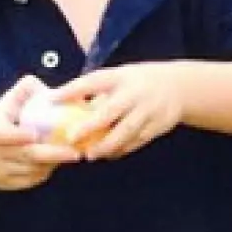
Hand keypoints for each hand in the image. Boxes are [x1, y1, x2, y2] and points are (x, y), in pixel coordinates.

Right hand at [0, 76, 83, 190]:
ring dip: (52, 164)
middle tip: (76, 152)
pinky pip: (27, 181)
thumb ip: (25, 91)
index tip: (35, 134)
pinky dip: (43, 173)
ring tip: (70, 154)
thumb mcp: (7, 102)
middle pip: (22, 156)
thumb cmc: (0, 119)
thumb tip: (48, 87)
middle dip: (51, 154)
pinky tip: (55, 163)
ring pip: (29, 170)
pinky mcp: (2, 183)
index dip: (16, 136)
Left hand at [49, 62, 185, 160]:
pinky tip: (109, 155)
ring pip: (125, 131)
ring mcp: (148, 111)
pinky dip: (122, 149)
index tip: (52, 99)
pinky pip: (137, 141)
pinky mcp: (158, 126)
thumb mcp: (119, 77)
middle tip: (71, 138)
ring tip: (89, 155)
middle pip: (111, 112)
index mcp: (121, 77)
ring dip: (106, 145)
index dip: (73, 90)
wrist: (179, 87)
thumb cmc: (138, 82)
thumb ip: (96, 90)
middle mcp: (135, 94)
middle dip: (90, 126)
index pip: (93, 82)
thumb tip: (60, 103)